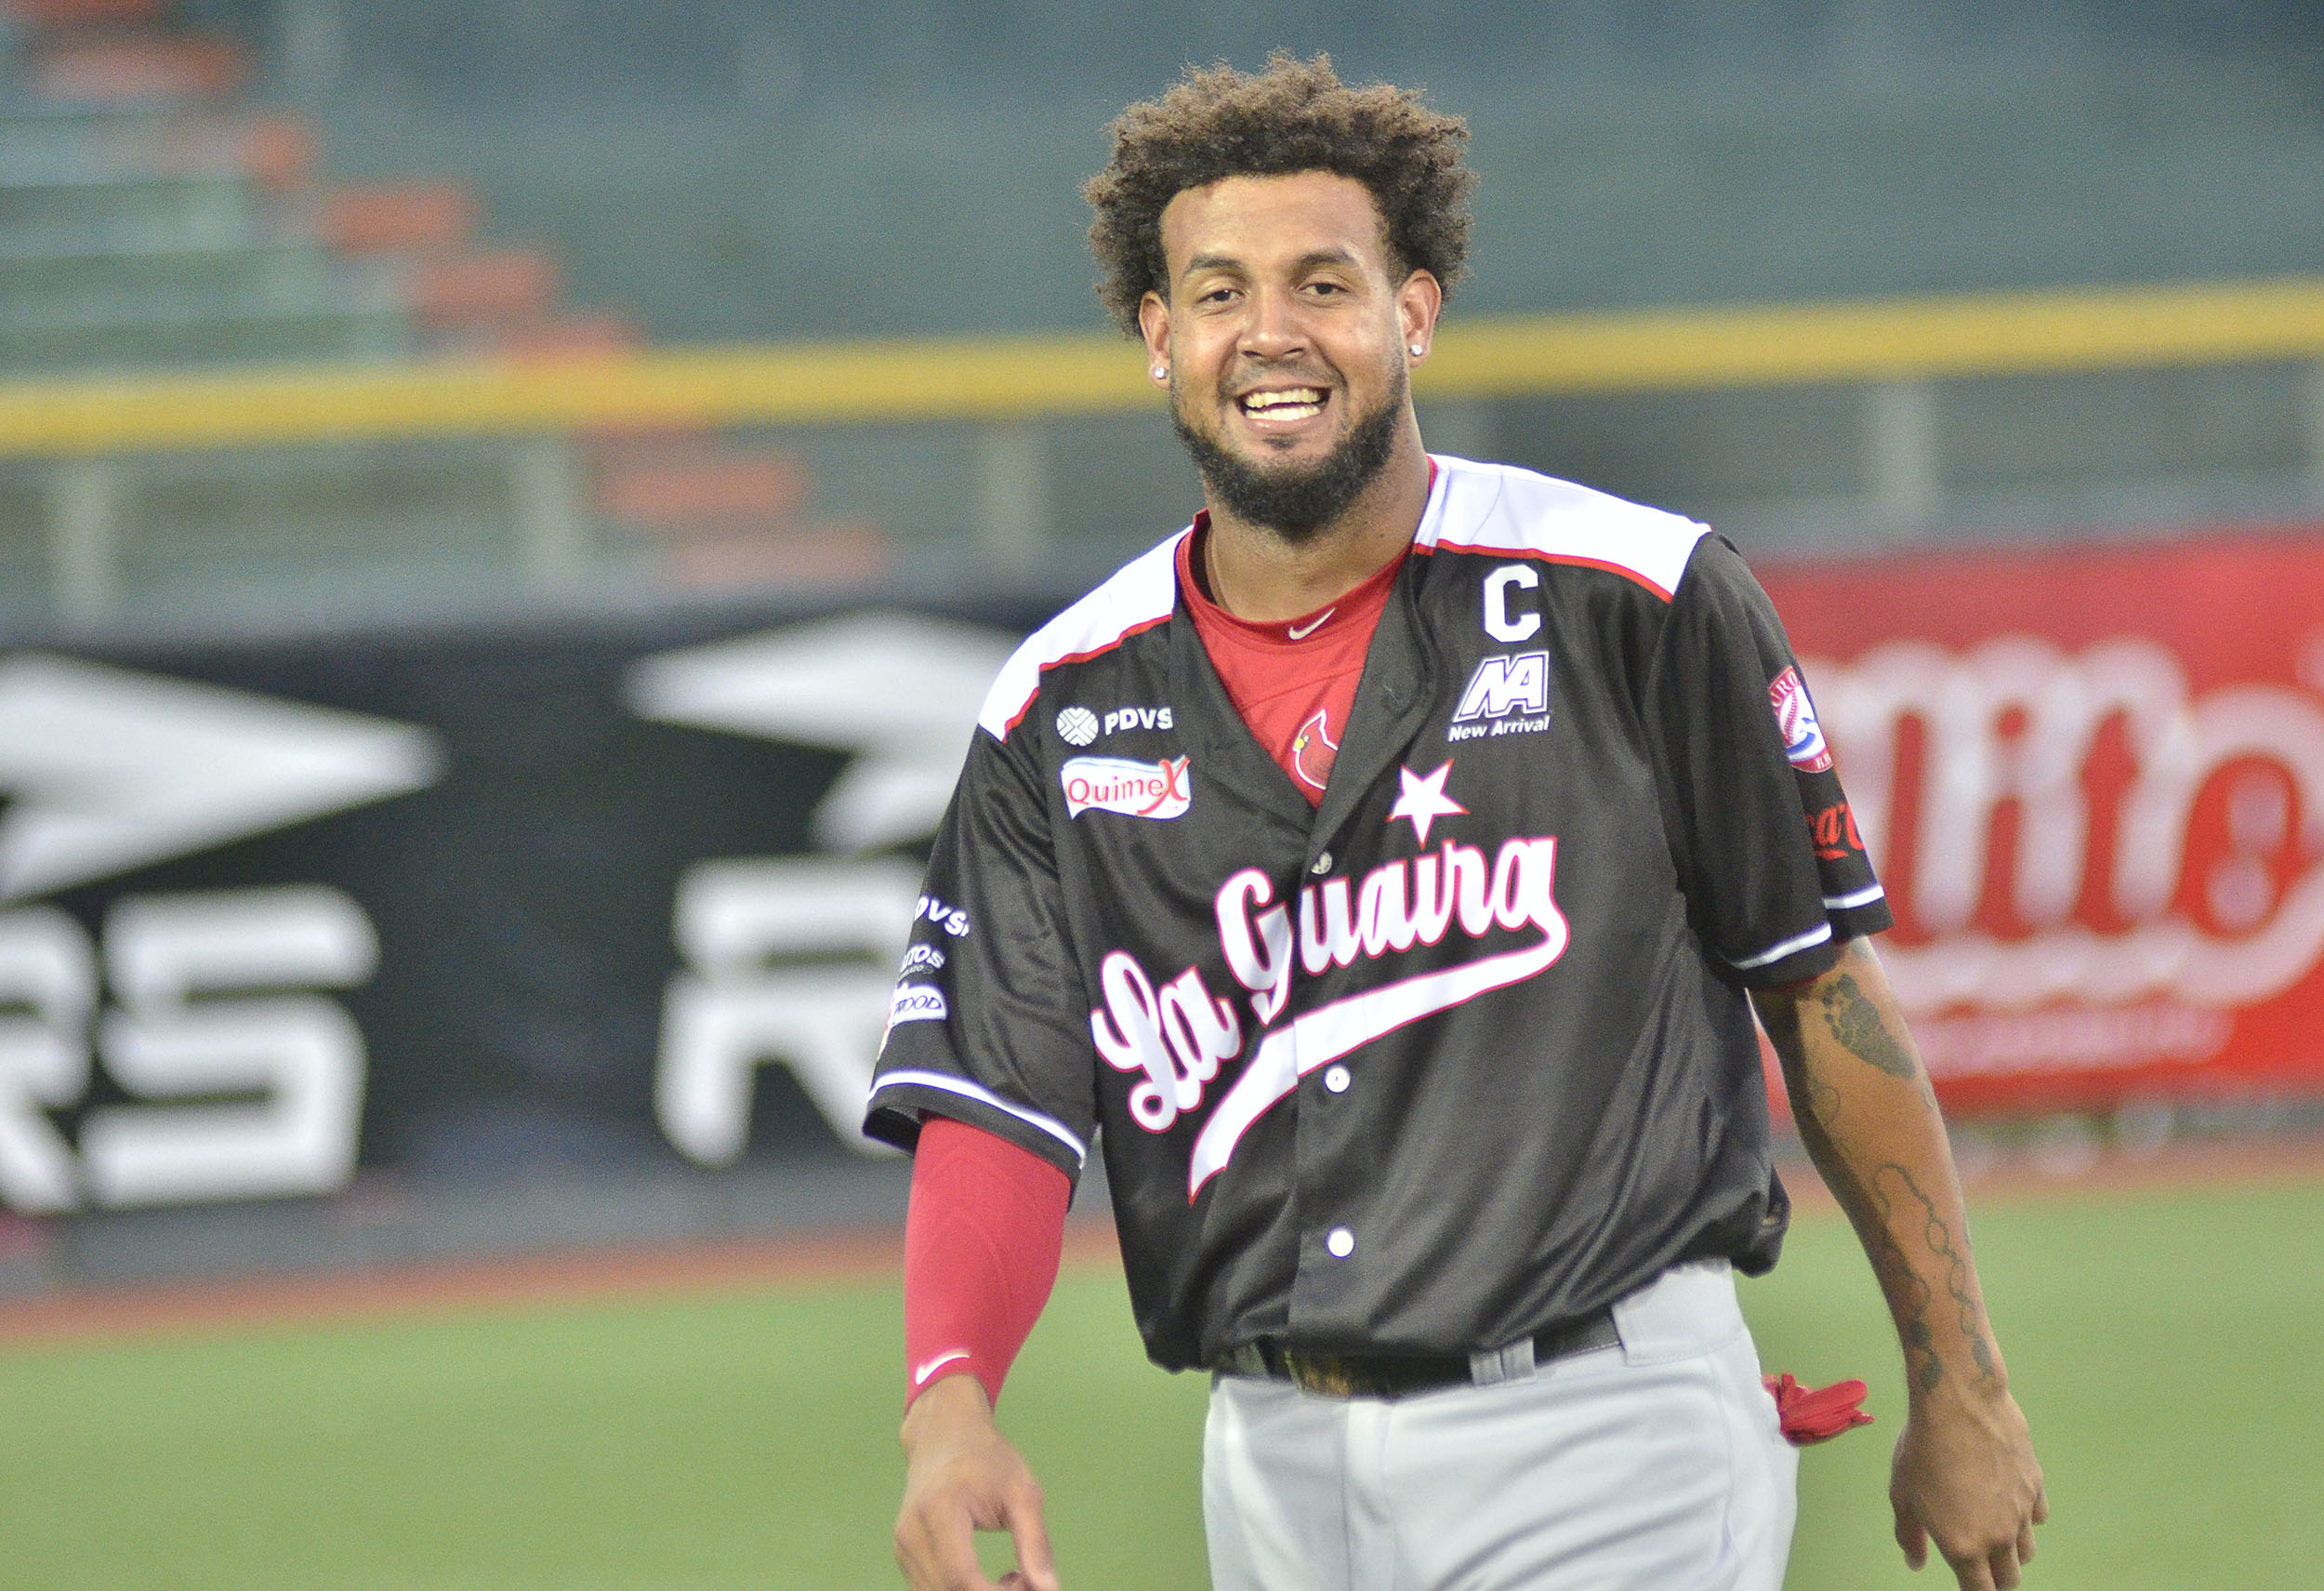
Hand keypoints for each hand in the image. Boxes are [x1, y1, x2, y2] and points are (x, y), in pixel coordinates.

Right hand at [895, 1374, 1059, 1590]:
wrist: (943, 1435)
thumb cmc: (987, 1460)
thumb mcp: (1021, 1493)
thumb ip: (1035, 1543)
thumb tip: (1049, 1590)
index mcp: (940, 1511)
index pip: (960, 1577)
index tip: (1028, 1586)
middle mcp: (911, 1533)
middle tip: (1026, 1581)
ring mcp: (902, 1547)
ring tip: (1010, 1577)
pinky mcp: (903, 1556)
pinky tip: (988, 1580)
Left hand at [1889, 1385, 2046, 1589]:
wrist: (1959, 1403)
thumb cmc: (1921, 1449)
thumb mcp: (1902, 1494)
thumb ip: (1910, 1535)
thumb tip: (1915, 1563)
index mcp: (1965, 1546)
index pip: (1979, 1590)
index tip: (1967, 1583)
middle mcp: (1999, 1537)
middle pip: (2009, 1578)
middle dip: (1995, 1578)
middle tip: (1980, 1564)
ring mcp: (2022, 1512)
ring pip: (2027, 1550)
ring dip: (2012, 1551)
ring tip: (1992, 1532)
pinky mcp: (2036, 1485)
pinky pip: (2037, 1516)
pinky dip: (2025, 1517)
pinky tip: (2008, 1502)